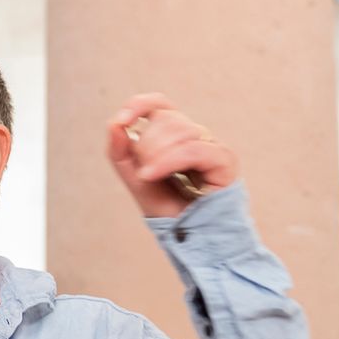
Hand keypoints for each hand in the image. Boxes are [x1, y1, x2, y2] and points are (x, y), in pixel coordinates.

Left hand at [107, 93, 237, 217]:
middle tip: (145, 172)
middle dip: (145, 145)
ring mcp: (211, 145)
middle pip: (166, 118)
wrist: (191, 235)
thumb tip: (113, 123)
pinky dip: (168, 160)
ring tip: (150, 178)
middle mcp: (195, 135)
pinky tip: (151, 175)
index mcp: (174, 135)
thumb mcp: (135, 179)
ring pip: (179, 130)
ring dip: (155, 156)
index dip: (139, 105)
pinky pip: (193, 148)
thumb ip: (120, 152)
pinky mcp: (224, 159)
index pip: (159, 103)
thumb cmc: (167, 208)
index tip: (122, 121)